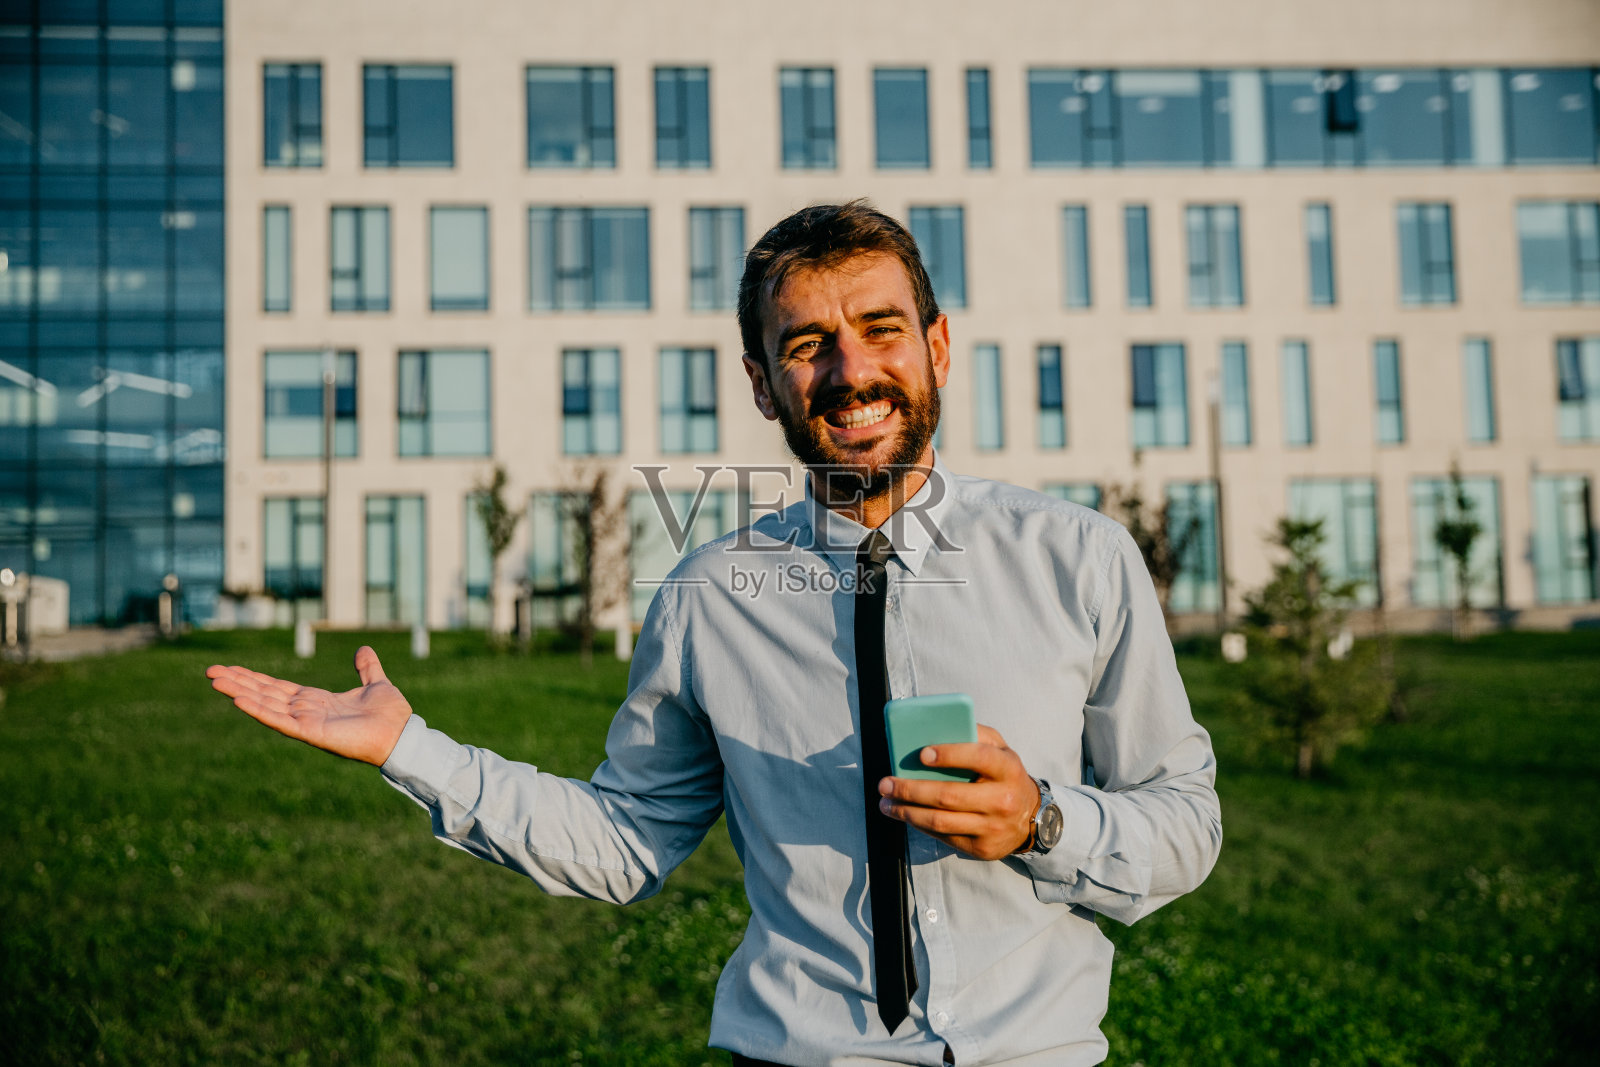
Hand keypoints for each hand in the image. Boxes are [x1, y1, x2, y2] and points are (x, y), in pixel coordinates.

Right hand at [205, 646, 412, 765]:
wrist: (403, 734)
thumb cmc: (391, 715)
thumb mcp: (376, 683)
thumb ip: (367, 668)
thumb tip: (363, 649)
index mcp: (317, 701)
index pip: (278, 688)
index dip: (255, 678)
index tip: (231, 669)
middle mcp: (306, 712)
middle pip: (264, 694)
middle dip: (238, 683)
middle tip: (210, 671)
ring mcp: (306, 723)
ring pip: (265, 705)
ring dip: (240, 692)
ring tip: (215, 681)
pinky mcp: (311, 733)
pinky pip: (279, 720)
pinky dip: (258, 710)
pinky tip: (238, 700)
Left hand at [877, 725, 1039, 860]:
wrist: (1032, 819)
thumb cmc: (1005, 776)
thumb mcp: (1001, 749)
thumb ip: (976, 734)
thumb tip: (938, 726)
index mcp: (1008, 768)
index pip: (978, 757)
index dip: (949, 755)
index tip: (922, 754)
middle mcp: (1003, 800)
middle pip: (949, 795)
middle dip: (911, 789)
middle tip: (885, 783)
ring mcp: (992, 827)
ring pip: (941, 821)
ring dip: (907, 812)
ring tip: (886, 803)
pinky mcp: (982, 848)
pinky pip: (944, 837)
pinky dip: (920, 825)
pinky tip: (906, 815)